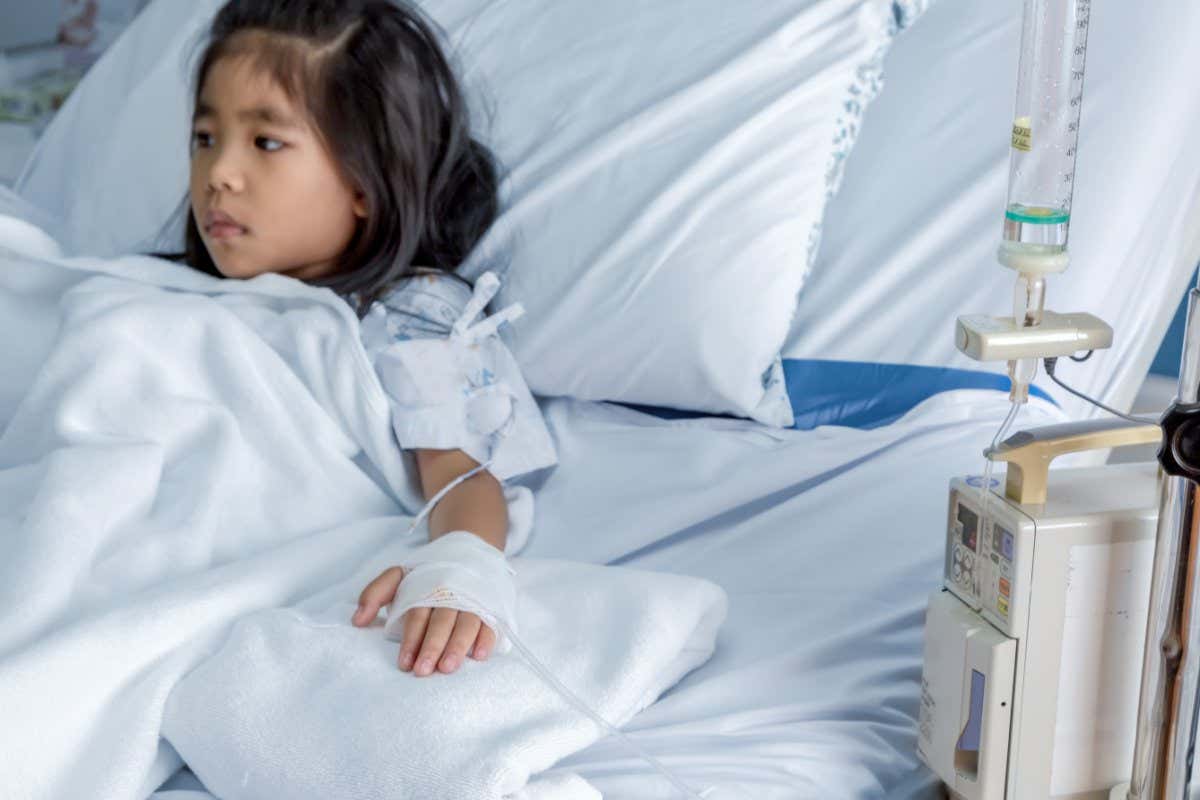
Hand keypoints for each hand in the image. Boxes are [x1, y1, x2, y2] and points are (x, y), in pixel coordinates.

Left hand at [351, 566, 497, 675]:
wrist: (466, 553)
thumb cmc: (426, 576)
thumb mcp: (397, 576)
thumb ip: (374, 594)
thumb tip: (357, 620)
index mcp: (426, 588)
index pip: (418, 615)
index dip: (411, 639)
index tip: (404, 663)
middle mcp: (450, 595)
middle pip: (441, 621)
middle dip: (432, 646)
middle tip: (424, 670)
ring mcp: (472, 600)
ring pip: (467, 623)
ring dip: (458, 645)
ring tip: (448, 667)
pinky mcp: (490, 606)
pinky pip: (491, 623)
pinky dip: (486, 638)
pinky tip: (479, 655)